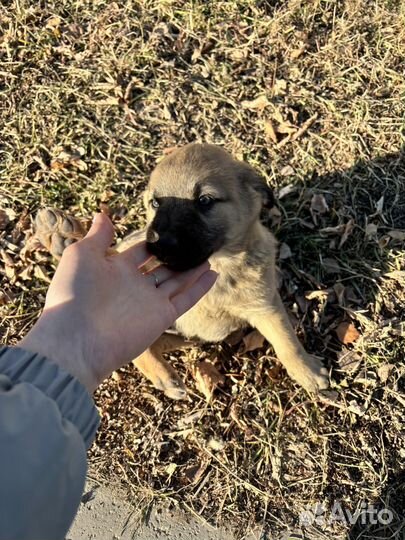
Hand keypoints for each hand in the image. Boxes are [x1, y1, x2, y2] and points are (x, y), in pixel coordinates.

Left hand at [19, 213, 216, 391]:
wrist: (78, 336)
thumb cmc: (74, 292)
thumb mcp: (82, 255)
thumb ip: (98, 236)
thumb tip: (102, 214)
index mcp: (116, 269)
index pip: (141, 252)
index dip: (154, 243)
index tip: (170, 231)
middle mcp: (135, 285)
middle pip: (162, 268)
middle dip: (177, 257)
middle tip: (195, 244)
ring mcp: (150, 301)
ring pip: (177, 282)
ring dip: (193, 270)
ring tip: (208, 255)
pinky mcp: (162, 316)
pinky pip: (186, 299)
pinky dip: (200, 287)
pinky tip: (213, 273)